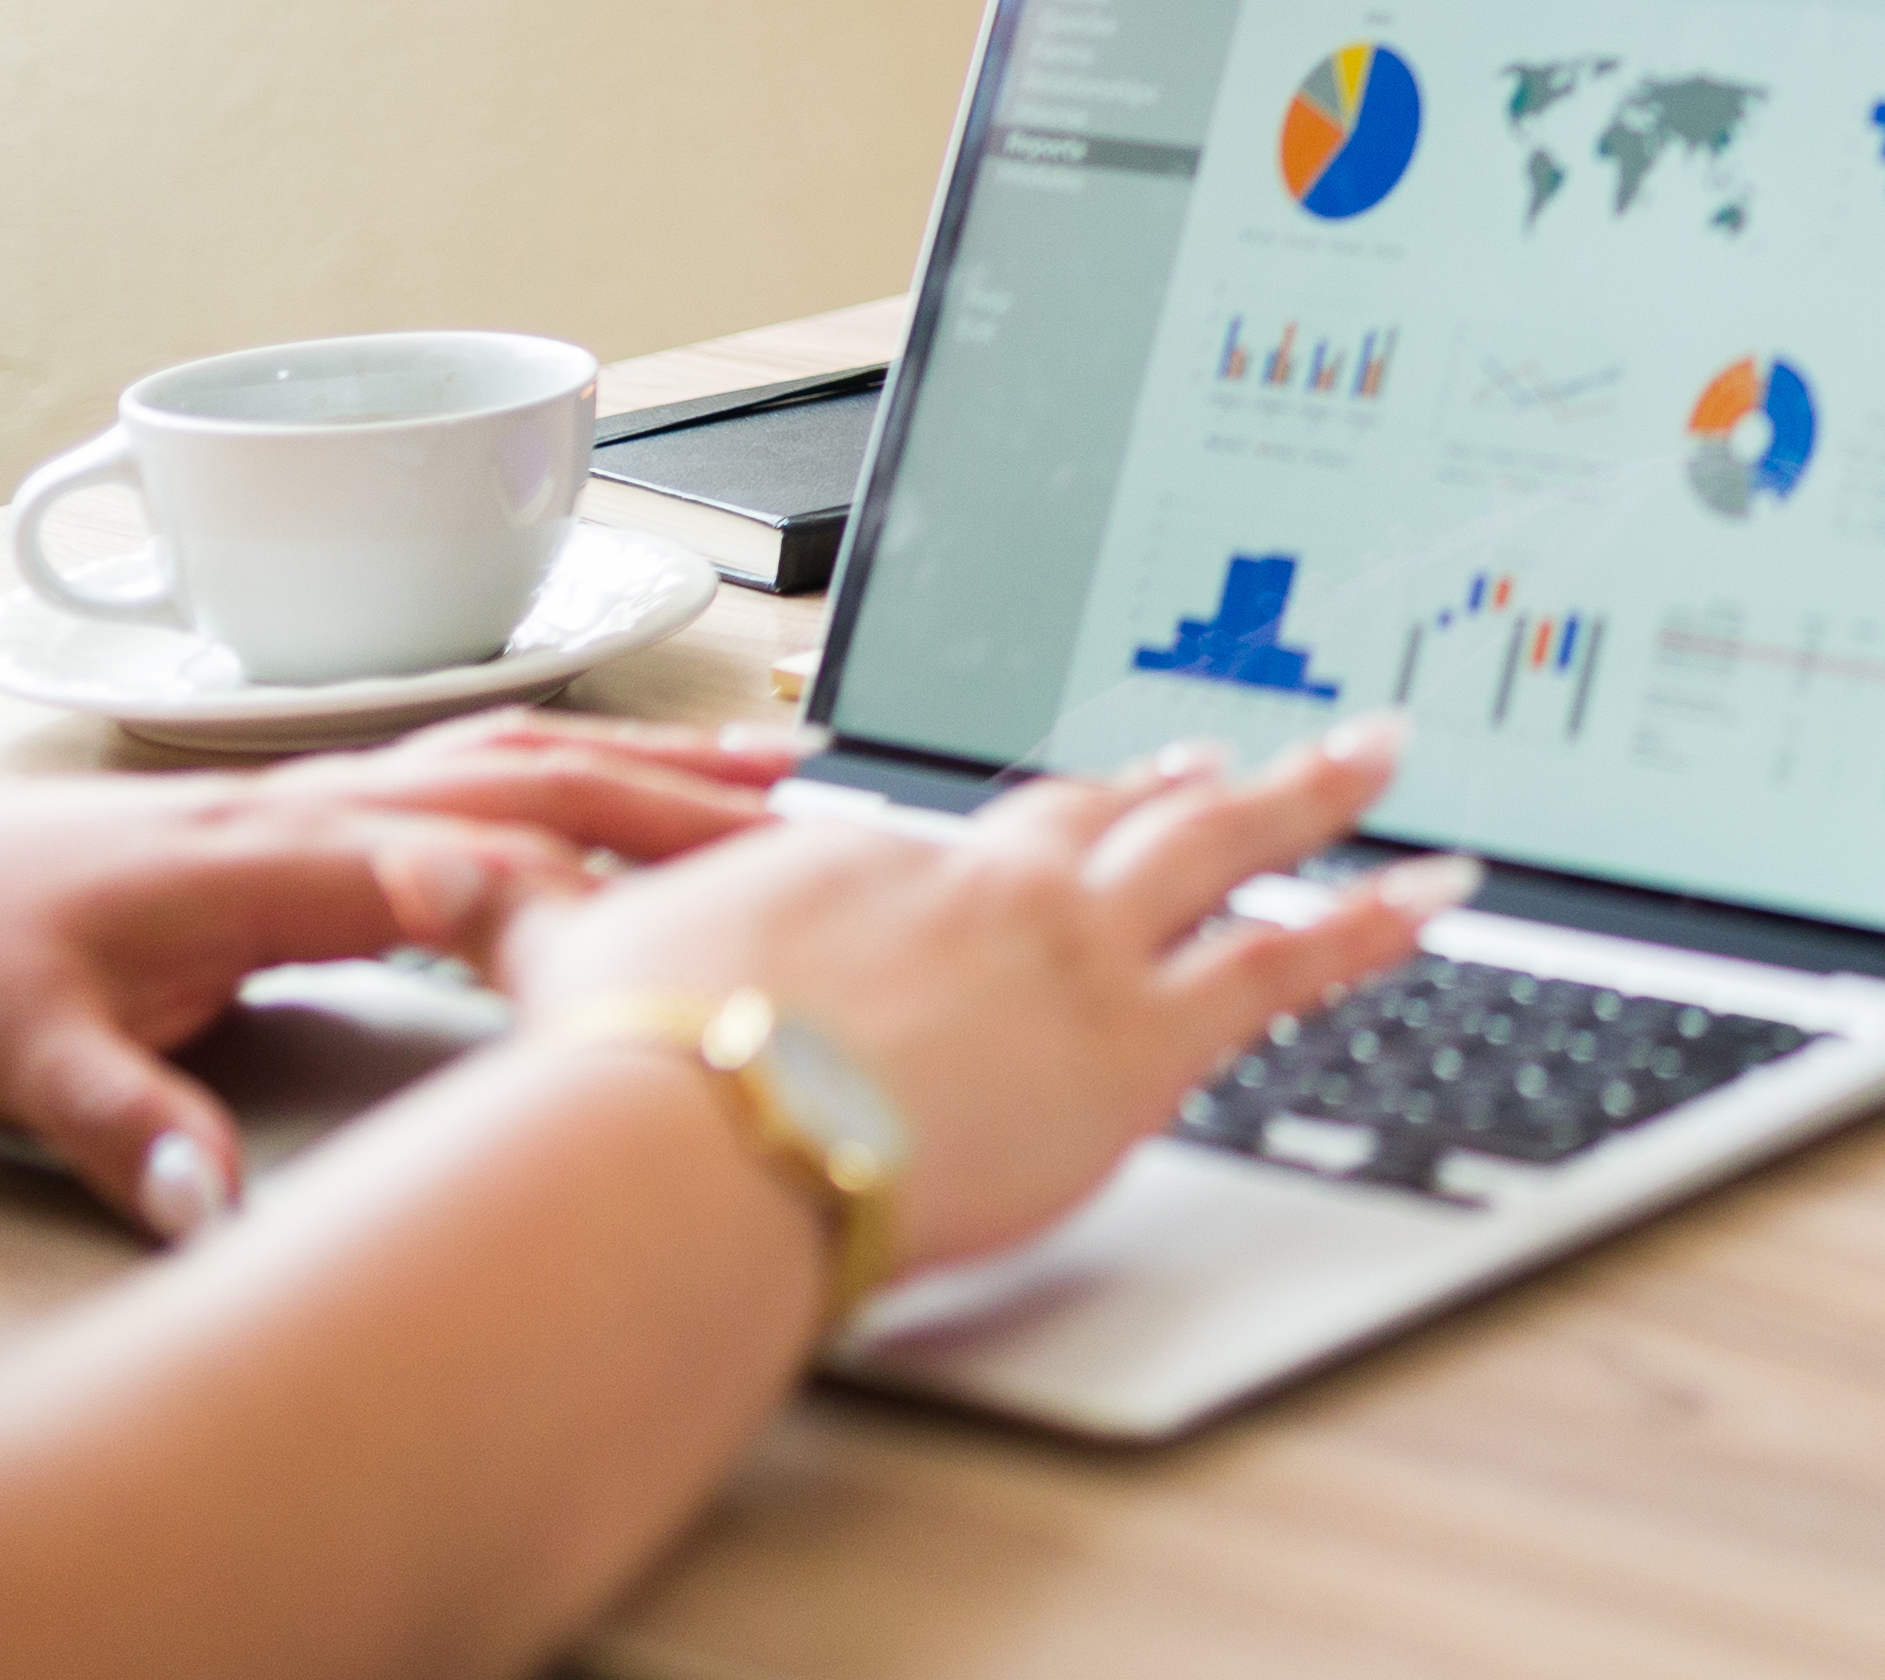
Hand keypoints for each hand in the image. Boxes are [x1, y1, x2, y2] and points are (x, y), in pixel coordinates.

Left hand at [0, 713, 807, 1235]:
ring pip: (510, 751)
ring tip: (777, 764)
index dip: (576, 872)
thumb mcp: (13, 1060)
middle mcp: (300, 804)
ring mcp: (309, 793)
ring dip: (648, 755)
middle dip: (671, 794)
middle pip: (520, 775)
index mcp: (252, 858)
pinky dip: (576, 759)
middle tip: (810, 822)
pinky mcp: (303, 810)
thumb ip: (127, 1126)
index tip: (698, 902)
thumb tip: (217, 1206)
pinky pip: (470, 765)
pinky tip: (630, 776)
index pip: (449, 854)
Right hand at [500, 717, 1467, 1281]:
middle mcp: (988, 883)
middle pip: (1109, 812)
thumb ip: (530, 915)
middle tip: (1240, 753)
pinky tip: (1436, 895)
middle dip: (1184, 782)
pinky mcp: (1137, 1038)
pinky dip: (1373, 925)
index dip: (1029, 822)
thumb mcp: (566, 958)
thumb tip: (448, 880)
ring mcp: (1075, 950)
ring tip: (1384, 755)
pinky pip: (1289, 965)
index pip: (972, 835)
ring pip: (1229, 848)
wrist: (705, 1132)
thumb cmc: (641, 1068)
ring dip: (1315, 799)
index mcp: (870, 864)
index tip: (1069, 799)